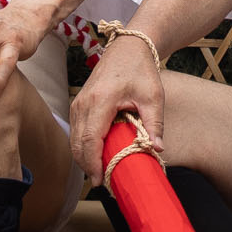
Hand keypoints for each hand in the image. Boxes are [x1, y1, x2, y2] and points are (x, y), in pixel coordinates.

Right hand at [69, 41, 164, 181]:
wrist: (128, 47)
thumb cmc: (141, 70)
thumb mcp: (153, 97)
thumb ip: (154, 124)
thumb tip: (157, 149)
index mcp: (101, 100)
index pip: (90, 139)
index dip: (93, 163)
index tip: (102, 180)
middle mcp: (83, 102)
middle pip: (77, 143)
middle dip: (87, 166)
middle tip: (103, 183)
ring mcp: (78, 103)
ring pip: (74, 139)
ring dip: (84, 158)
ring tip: (101, 172)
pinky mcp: (78, 104)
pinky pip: (75, 131)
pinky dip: (82, 146)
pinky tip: (96, 156)